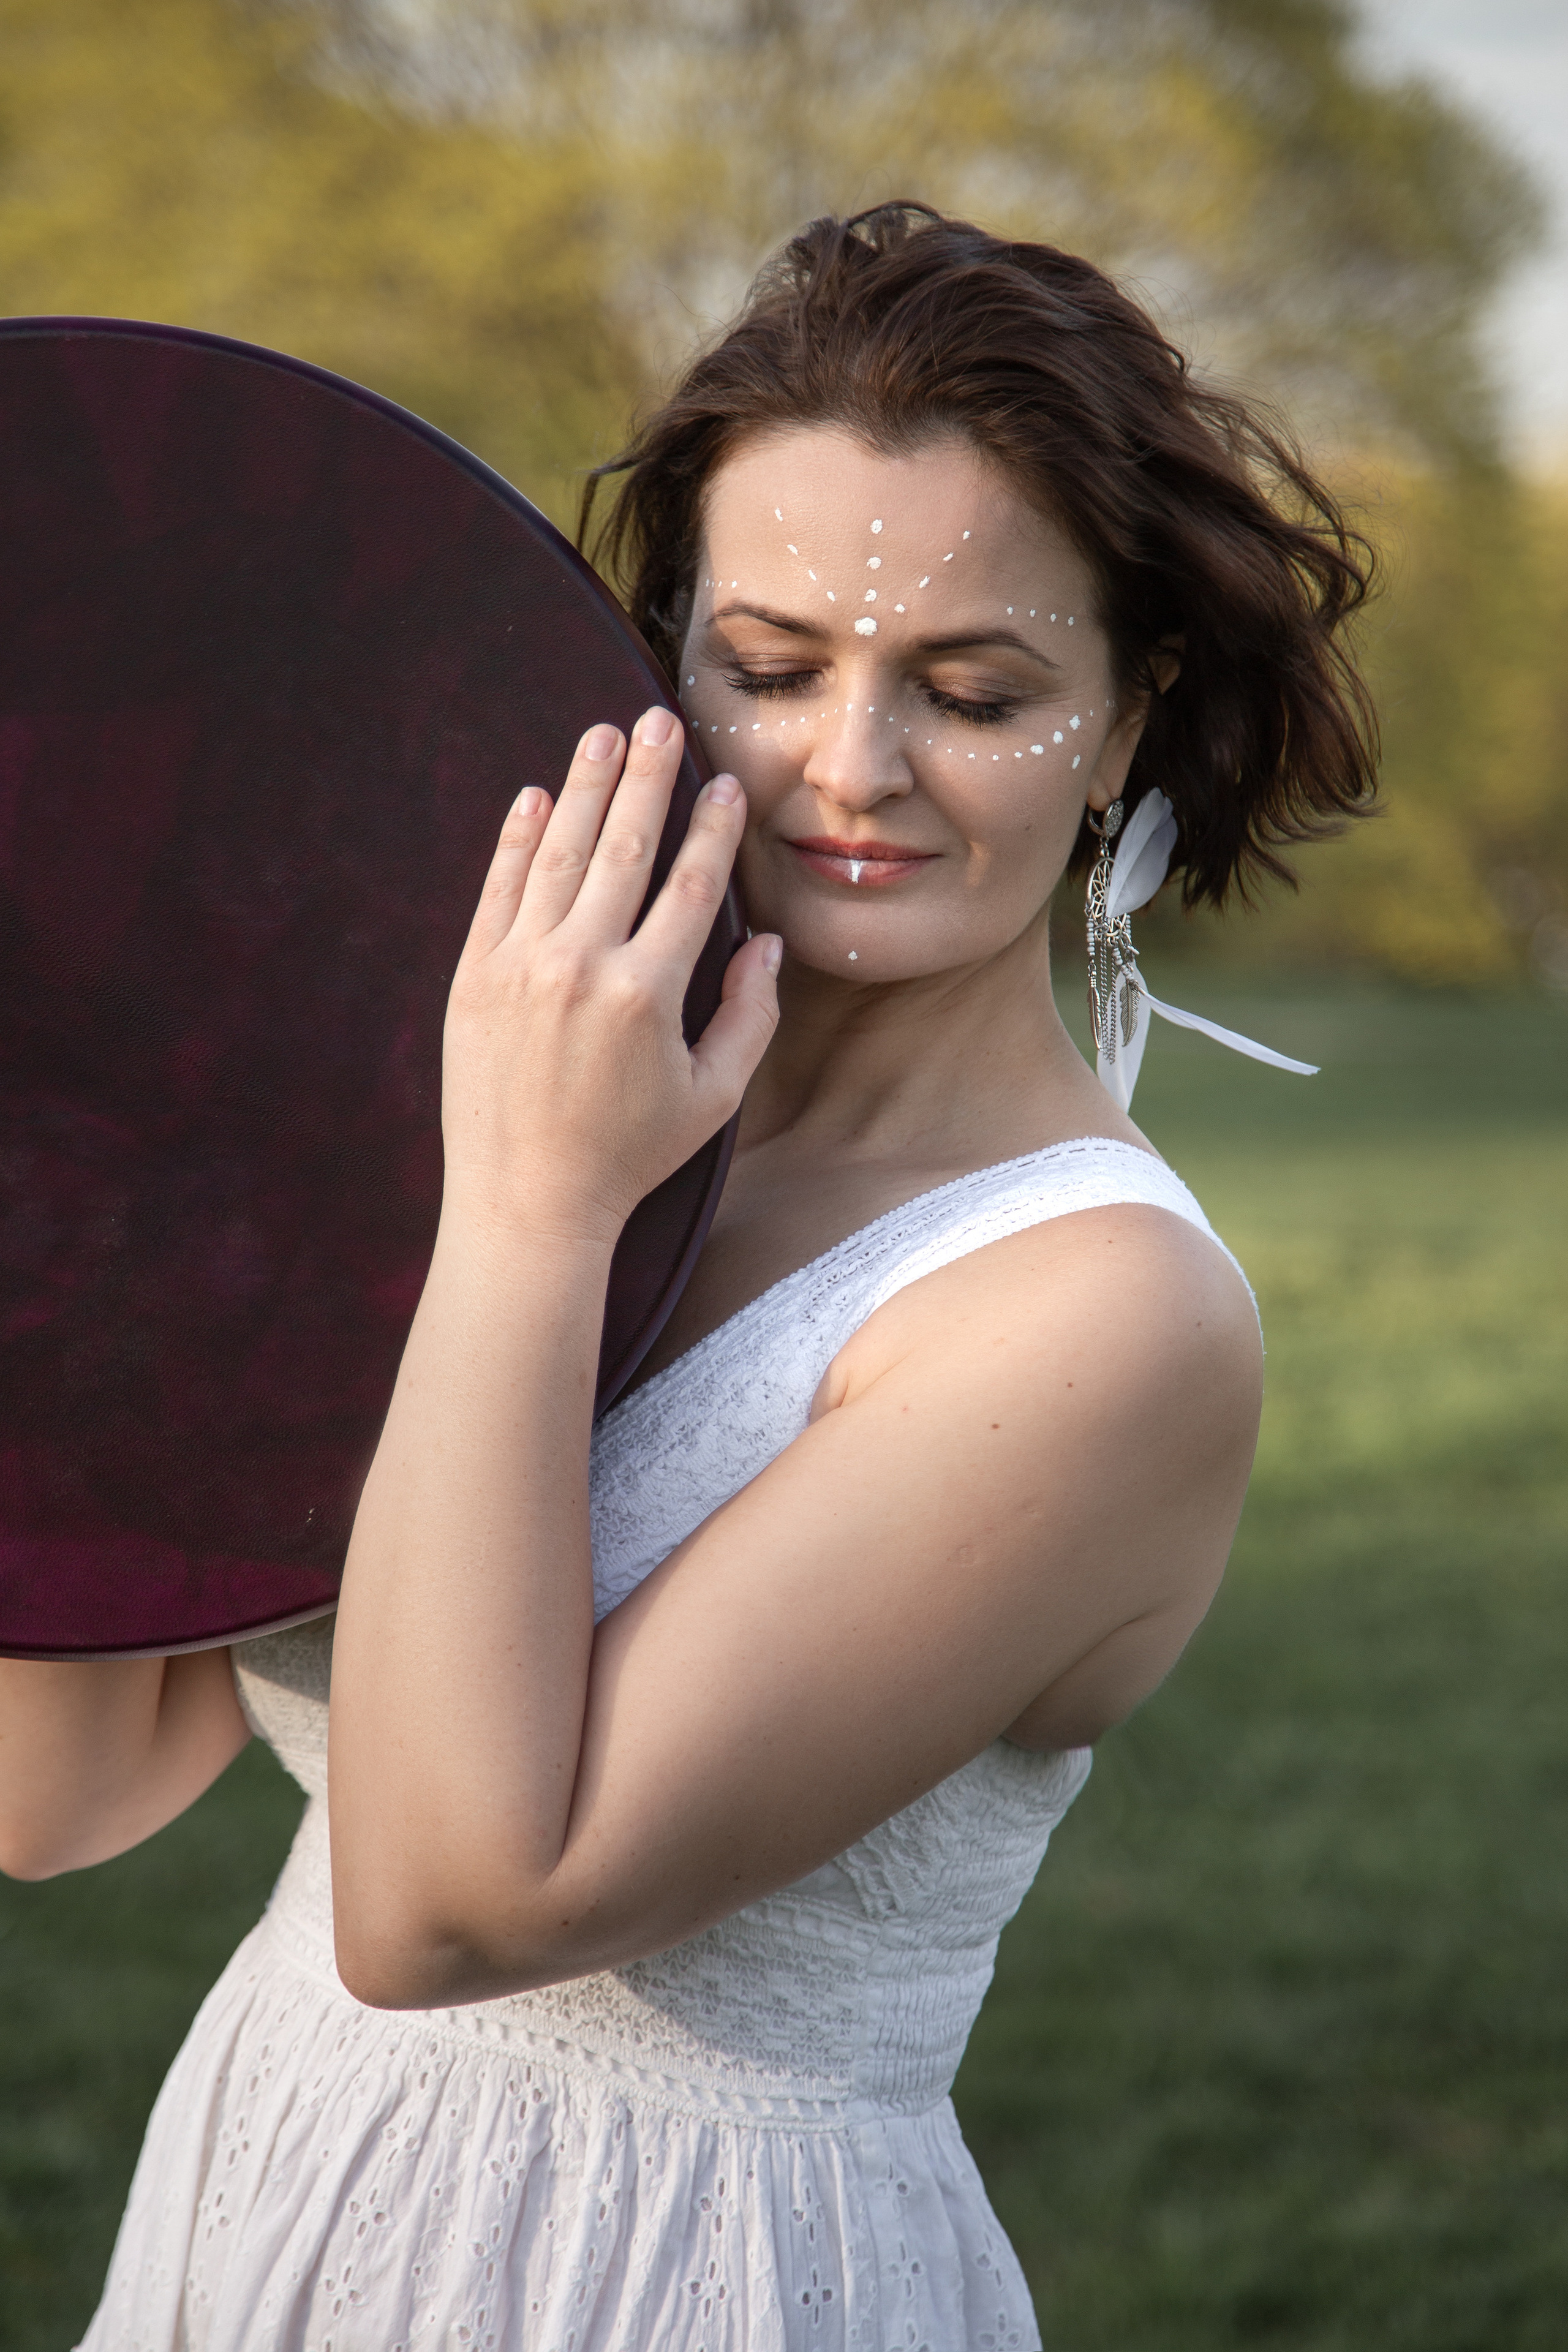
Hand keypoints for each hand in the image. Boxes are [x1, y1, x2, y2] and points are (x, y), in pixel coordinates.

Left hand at [440, 707, 780, 1242]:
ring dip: (584, 787)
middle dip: (647, 777)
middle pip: (624, 848)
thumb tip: (770, 944)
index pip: (691, 885)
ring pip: (557, 854)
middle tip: (658, 719)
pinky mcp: (473, 977)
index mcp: (647, 994)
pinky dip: (516, 839)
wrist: (526, 1201)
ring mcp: (520, 967)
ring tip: (603, 735)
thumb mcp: (714, 1098)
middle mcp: (581, 967)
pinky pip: (498, 890)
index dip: (712, 827)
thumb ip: (750, 1017)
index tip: (724, 783)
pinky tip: (535, 796)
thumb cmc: (629, 1155)